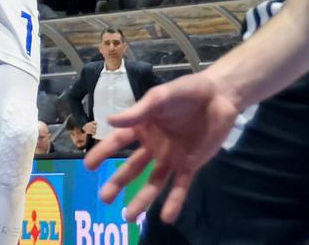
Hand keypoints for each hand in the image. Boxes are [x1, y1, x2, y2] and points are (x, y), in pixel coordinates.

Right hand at [85, 70, 239, 222]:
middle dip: (118, 183)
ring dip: (142, 199)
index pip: (118, 141)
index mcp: (143, 127)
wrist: (219, 96)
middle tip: (104, 198)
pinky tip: (166, 217)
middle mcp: (154, 145)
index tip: (88, 167)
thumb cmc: (186, 92)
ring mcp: (172, 157)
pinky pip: (180, 187)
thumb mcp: (160, 98)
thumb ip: (138, 112)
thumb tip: (109, 120)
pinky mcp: (190, 165)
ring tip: (129, 217)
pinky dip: (174, 202)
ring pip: (153, 182)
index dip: (103, 153)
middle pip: (132, 168)